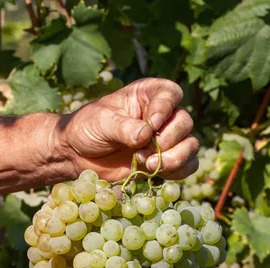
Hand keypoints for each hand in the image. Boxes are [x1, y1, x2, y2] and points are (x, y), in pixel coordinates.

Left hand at [55, 77, 198, 182]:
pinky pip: (187, 166)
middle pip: (184, 122)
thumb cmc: (88, 129)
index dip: (166, 109)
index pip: (171, 94)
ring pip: (190, 145)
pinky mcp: (165, 161)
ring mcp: (165, 139)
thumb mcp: (101, 122)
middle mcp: (162, 115)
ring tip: (148, 165)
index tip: (152, 124)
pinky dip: (178, 172)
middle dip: (168, 140)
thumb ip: (123, 127)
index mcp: (147, 95)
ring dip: (175, 158)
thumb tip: (146, 135)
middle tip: (143, 151)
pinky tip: (156, 173)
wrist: (78, 155)